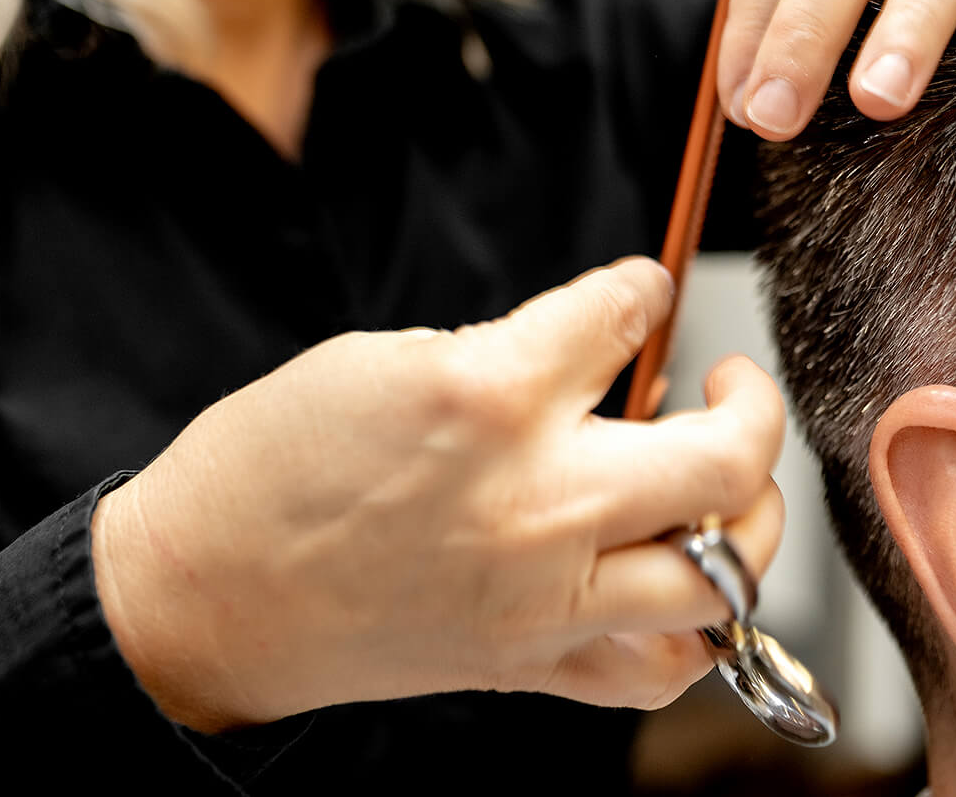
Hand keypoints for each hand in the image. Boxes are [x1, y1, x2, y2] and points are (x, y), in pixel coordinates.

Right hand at [90, 259, 786, 731]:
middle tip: (731, 383)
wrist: (203, 596)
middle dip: (752, 403)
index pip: (623, 314)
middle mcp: (536, 502)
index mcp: (488, 397)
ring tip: (724, 483)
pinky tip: (680, 577)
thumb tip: (595, 347)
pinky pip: (663, 665)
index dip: (642, 290)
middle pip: (725, 457)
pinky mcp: (531, 666)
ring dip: (750, 516)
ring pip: (727, 573)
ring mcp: (543, 599)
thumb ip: (507, 352)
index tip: (642, 292)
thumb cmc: (271, 467)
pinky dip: (697, 625)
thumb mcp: (384, 359)